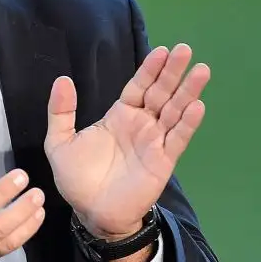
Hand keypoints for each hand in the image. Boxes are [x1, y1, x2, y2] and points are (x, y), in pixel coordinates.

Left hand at [46, 45, 206, 238]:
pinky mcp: (163, 160)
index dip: (150, 69)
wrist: (91, 211)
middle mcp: (142, 124)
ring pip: (174, 111)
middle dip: (173, 72)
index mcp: (120, 115)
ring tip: (200, 70)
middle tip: (185, 50)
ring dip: (188, 91)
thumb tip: (62, 79)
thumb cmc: (77, 178)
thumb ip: (61, 112)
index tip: (162, 51)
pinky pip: (177, 138)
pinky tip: (196, 106)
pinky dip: (187, 123)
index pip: (138, 86)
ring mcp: (155, 141)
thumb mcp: (60, 142)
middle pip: (160, 93)